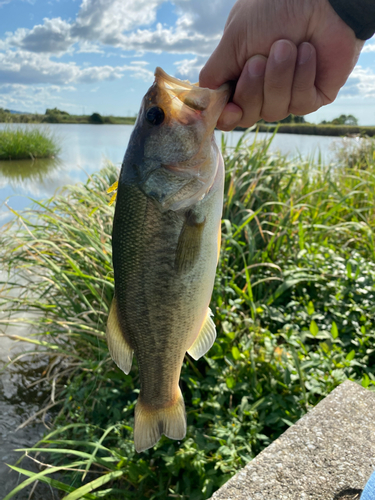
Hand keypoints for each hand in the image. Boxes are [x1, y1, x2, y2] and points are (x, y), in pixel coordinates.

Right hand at [199, 0, 363, 130]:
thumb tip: (201, 102)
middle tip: (259, 59)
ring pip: (273, 111)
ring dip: (278, 77)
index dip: (227, 116)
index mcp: (240, 76)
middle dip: (252, 89)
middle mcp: (263, 89)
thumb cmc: (273, 8)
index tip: (230, 109)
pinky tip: (307, 51)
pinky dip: (301, 75)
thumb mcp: (233, 40)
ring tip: (286, 46)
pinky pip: (300, 103)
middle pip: (248, 116)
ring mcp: (289, 94)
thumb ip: (214, 74)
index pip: (229, 112)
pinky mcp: (314, 95)